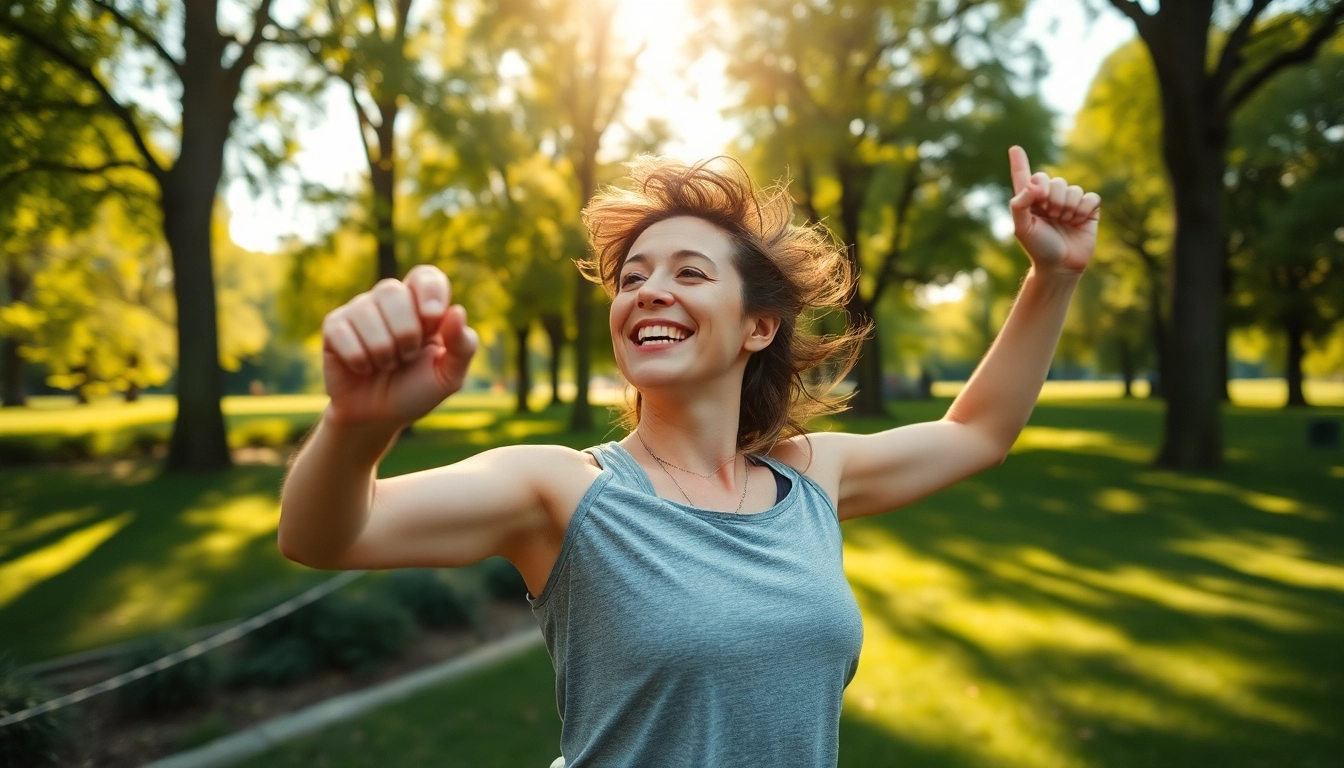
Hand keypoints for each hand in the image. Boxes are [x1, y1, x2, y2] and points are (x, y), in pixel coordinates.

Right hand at [321, 264, 478, 431]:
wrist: (378, 418)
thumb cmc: (415, 391)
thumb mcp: (448, 376)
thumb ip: (463, 346)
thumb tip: (457, 311)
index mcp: (421, 306)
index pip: (426, 276)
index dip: (429, 292)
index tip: (431, 318)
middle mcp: (390, 300)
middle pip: (393, 291)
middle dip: (405, 333)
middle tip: (406, 357)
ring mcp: (359, 310)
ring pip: (367, 312)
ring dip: (382, 351)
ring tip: (385, 364)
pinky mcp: (334, 326)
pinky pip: (343, 332)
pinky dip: (359, 359)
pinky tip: (362, 368)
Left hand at [1008, 145, 1100, 275]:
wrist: (1060, 266)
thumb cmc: (1038, 249)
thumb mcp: (1023, 229)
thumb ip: (1020, 205)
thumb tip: (1031, 186)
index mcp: (1030, 201)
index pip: (1024, 178)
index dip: (1020, 163)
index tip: (1014, 148)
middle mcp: (1050, 199)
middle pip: (1055, 180)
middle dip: (1053, 198)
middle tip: (1051, 215)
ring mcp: (1069, 203)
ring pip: (1073, 189)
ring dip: (1068, 206)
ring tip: (1064, 222)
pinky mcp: (1087, 210)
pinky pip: (1090, 197)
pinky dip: (1084, 209)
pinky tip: (1078, 221)